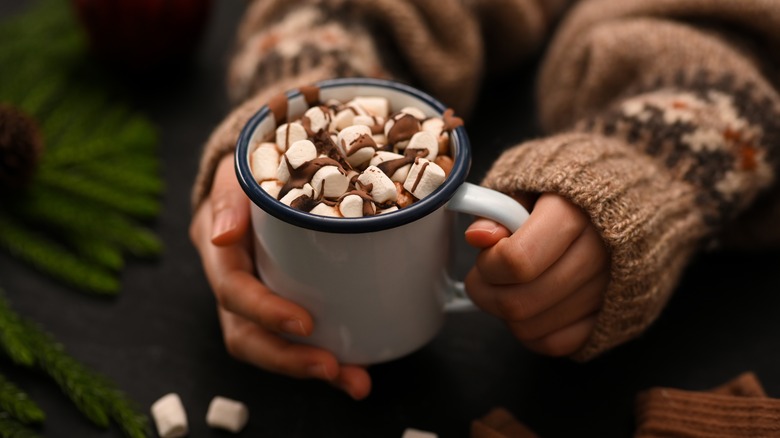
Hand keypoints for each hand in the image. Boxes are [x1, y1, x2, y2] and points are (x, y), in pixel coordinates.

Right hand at [189, 155, 370, 398]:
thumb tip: (222, 235)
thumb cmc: (255, 164)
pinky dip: (327, 356)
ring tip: (356, 381)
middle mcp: (235, 281)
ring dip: (312, 369)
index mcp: (222, 252)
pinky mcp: (285, 298)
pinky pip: (299, 336)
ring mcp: (259, 295)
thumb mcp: (240, 169)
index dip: (265, 313)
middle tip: (335, 370)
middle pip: (248, 337)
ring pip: (273, 346)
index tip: (305, 324)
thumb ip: (230, 195)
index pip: (234, 293)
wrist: (267, 163)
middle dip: (290, 361)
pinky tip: (359, 365)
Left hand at [464, 193, 608, 356]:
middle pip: (519, 303)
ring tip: (511, 287)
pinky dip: (532, 332)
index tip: (486, 256)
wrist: (626, 203)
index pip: (516, 260)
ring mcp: (611, 290)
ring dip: (506, 314)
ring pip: (532, 328)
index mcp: (574, 212)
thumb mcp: (529, 187)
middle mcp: (600, 253)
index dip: (488, 266)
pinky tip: (531, 307)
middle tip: (486, 278)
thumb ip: (499, 210)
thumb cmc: (567, 195)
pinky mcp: (614, 316)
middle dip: (487, 294)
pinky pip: (557, 344)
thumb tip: (478, 236)